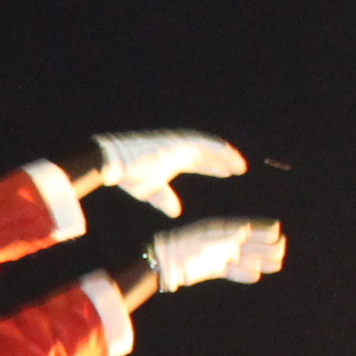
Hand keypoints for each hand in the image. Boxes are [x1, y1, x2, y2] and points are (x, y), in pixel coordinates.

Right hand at [91, 130, 245, 217]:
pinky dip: (219, 150)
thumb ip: (165, 199)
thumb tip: (176, 212)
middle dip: (223, 161)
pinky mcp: (179, 143)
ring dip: (225, 156)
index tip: (227, 172)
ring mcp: (180, 145)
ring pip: (210, 148)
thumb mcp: (151, 192)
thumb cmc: (130, 176)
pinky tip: (230, 156)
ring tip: (239, 165)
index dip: (213, 166)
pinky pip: (205, 145)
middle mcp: (179, 150)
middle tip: (239, 168)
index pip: (199, 162)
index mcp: (173, 160)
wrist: (116, 164)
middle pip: (207, 154)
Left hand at [144, 217, 287, 290]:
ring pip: (243, 257)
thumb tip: (246, 230)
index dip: (261, 228)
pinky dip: (242, 273)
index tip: (277, 230)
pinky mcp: (211, 268)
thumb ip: (225, 237)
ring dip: (259, 260)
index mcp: (219, 229)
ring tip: (277, 264)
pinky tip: (256, 276)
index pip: (245, 227)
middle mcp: (220, 241)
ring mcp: (216, 255)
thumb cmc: (183, 249)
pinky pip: (230, 270)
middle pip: (247, 243)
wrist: (164, 264)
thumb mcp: (205, 241)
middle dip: (264, 246)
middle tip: (281, 249)